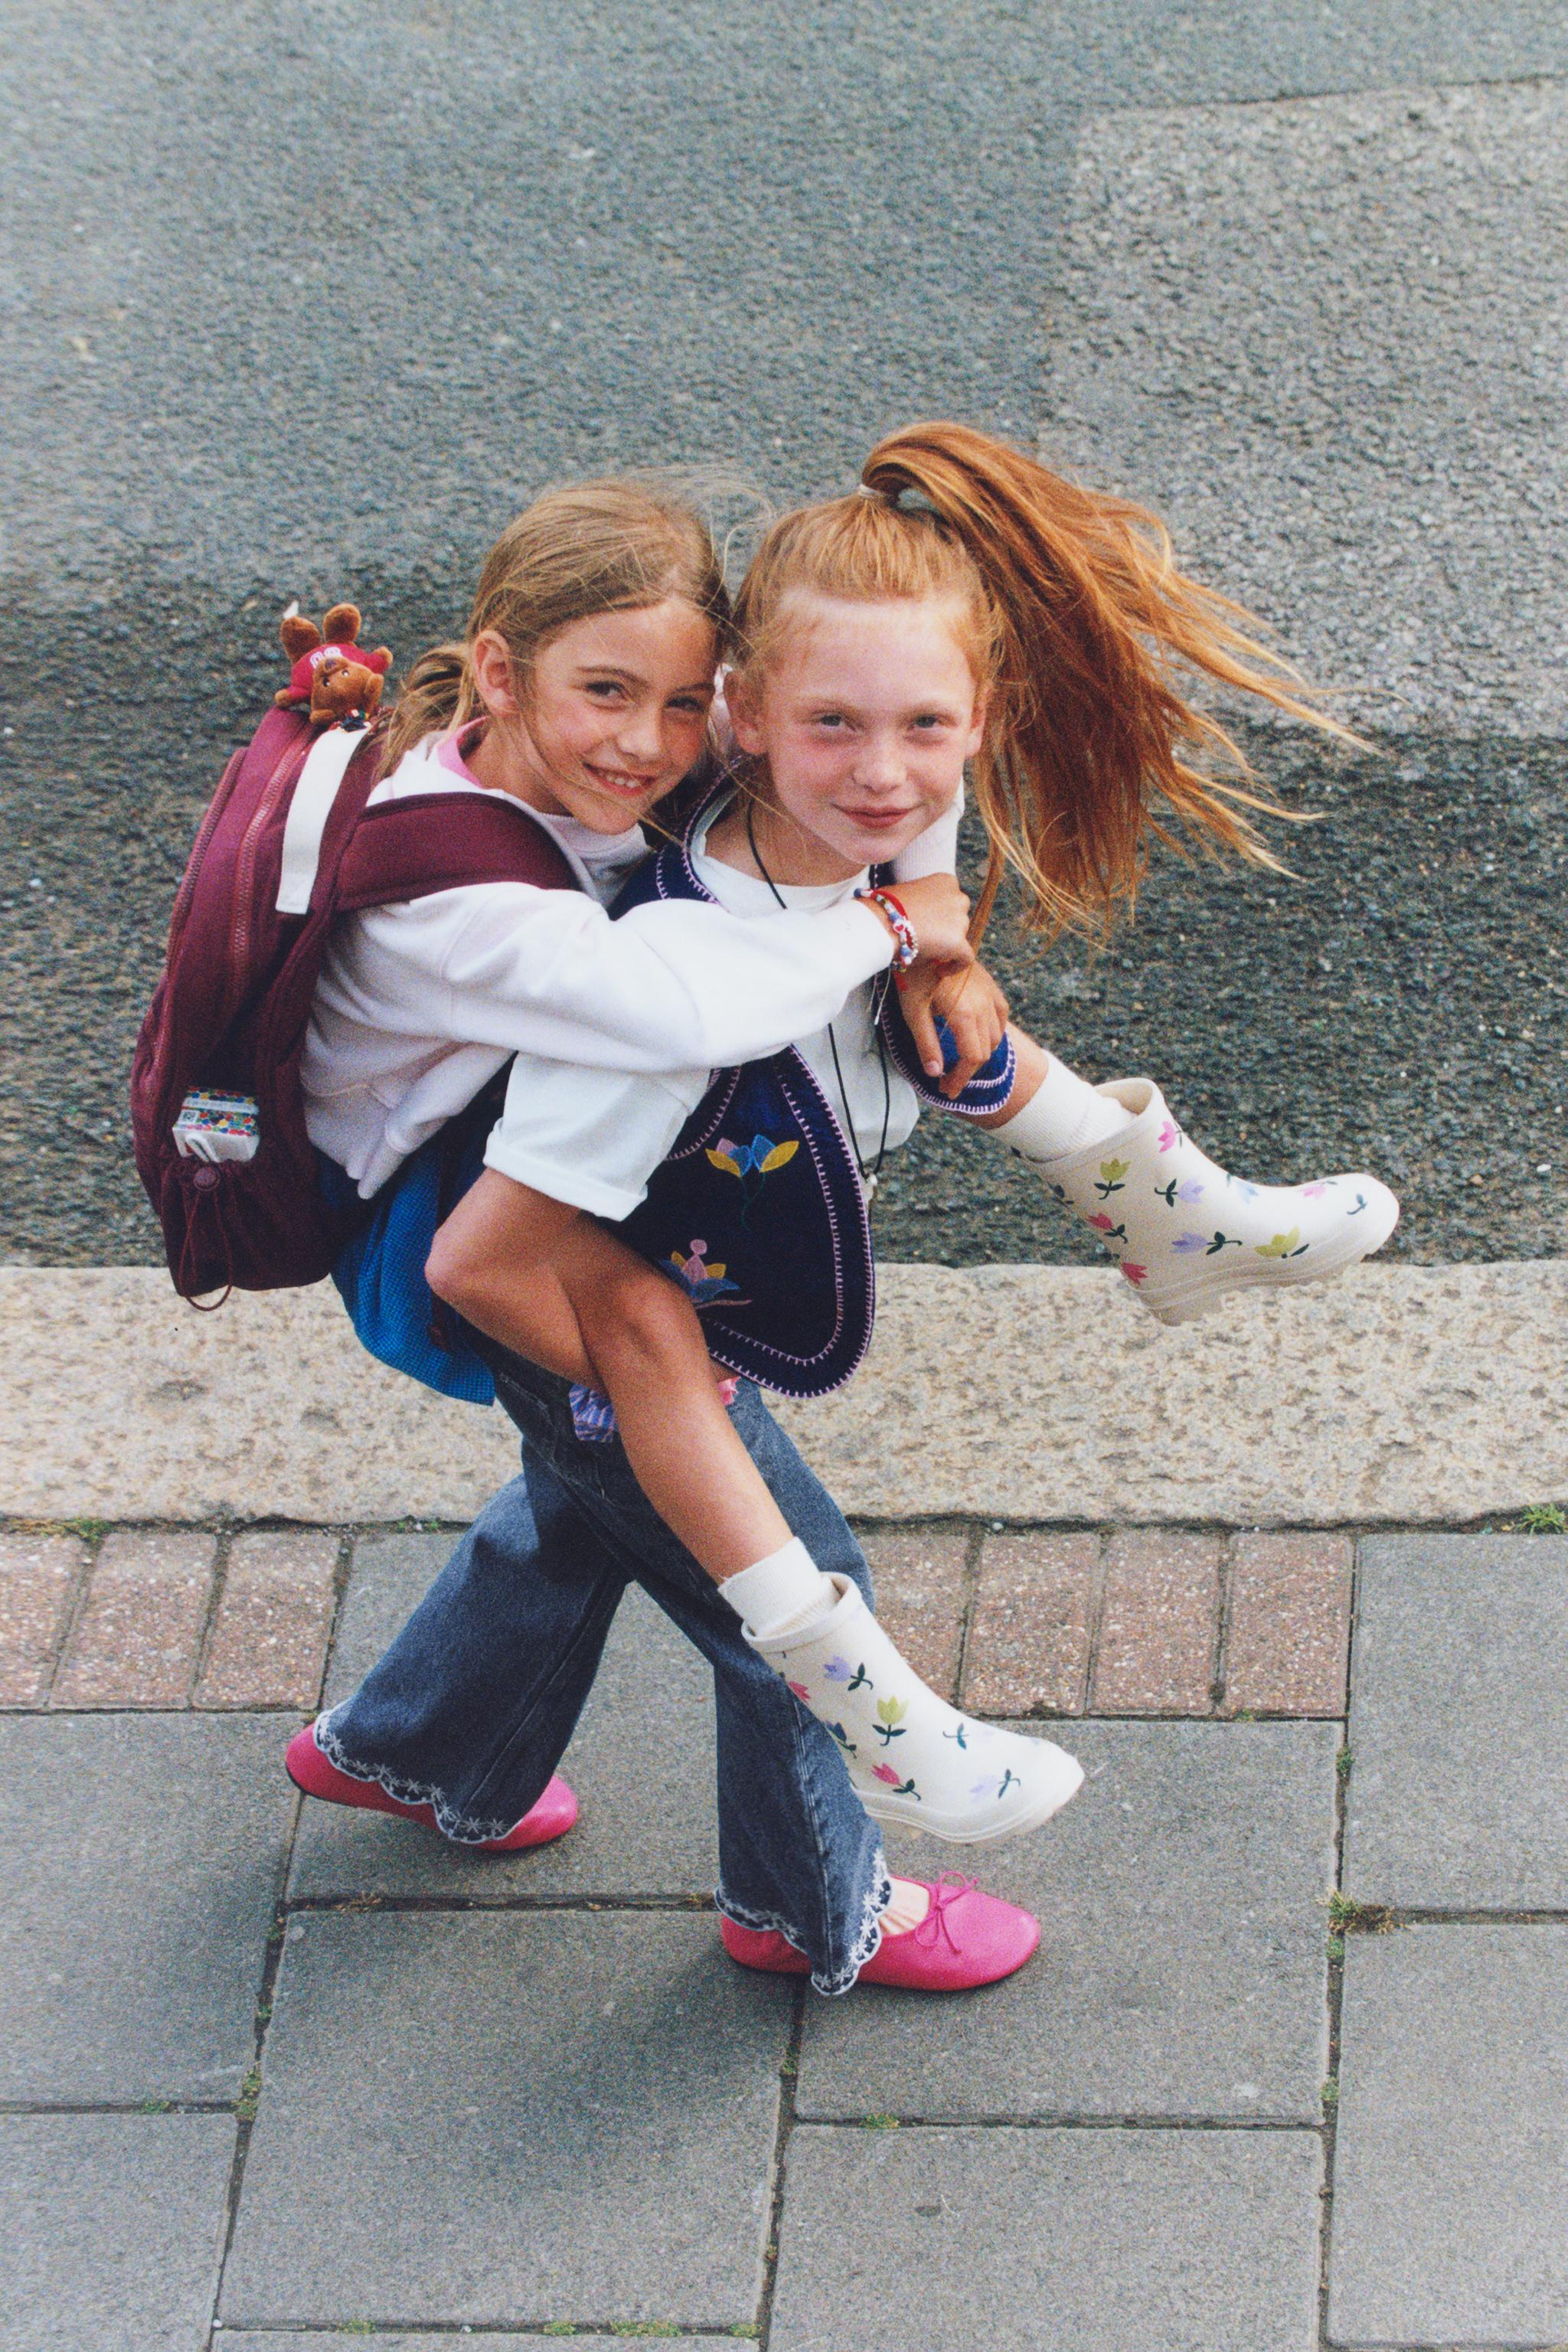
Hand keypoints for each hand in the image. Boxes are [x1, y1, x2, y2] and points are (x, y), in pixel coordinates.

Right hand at [874, 873, 973, 968]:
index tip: (929, 923)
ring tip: (927, 952)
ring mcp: (960, 919)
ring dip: (947, 943)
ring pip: (960, 935)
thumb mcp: (910, 895)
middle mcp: (958, 897)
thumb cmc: (886, 908)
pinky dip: (955, 965)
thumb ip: (924, 904)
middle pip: (958, 916)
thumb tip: (924, 922)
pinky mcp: (959, 942)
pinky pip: (965, 958)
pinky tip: (939, 970)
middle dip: (945, 927)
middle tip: (927, 939)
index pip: (951, 899)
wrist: (882, 921)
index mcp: (946, 881)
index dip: (941, 913)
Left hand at [899, 960, 1009, 1093]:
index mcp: (964, 1014)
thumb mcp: (913, 1011)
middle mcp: (983, 1005)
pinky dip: (995, 1031)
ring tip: (962, 1061)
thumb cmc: (913, 974)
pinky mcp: (989, 984)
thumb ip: (927, 1044)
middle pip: (984, 1050)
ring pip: (996, 1035)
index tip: (947, 1090)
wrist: (922, 938)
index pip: (972, 1058)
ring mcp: (989, 994)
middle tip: (949, 1081)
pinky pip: (1002, 1014)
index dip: (960, 1079)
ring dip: (980, 1053)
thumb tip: (935, 1073)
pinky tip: (983, 1035)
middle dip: (967, 1071)